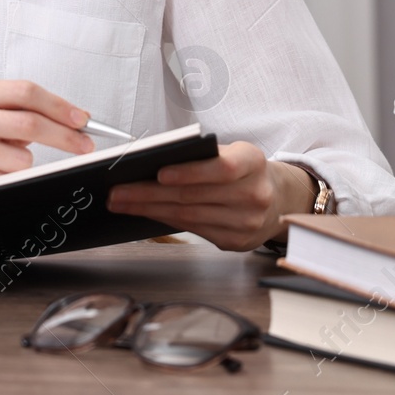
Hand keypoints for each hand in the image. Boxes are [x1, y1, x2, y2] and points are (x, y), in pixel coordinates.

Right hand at [0, 79, 94, 212]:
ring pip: (20, 160)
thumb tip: (73, 121)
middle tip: (83, 145)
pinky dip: (6, 182)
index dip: (59, 106)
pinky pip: (3, 182)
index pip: (25, 92)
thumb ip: (22, 111)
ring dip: (23, 165)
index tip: (82, 119)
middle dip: (64, 137)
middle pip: (28, 124)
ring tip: (2, 161)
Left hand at [104, 142, 315, 250]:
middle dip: (149, 193)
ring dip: (149, 209)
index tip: (158, 173)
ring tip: (121, 203)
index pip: (222, 168)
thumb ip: (201, 156)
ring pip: (189, 216)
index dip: (190, 172)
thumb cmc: (242, 170)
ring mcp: (247, 222)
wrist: (276, 199)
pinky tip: (144, 213)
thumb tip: (150, 162)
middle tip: (118, 191)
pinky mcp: (236, 241)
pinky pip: (193, 230)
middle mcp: (255, 194)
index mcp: (253, 162)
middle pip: (195, 196)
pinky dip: (164, 220)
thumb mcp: (231, 153)